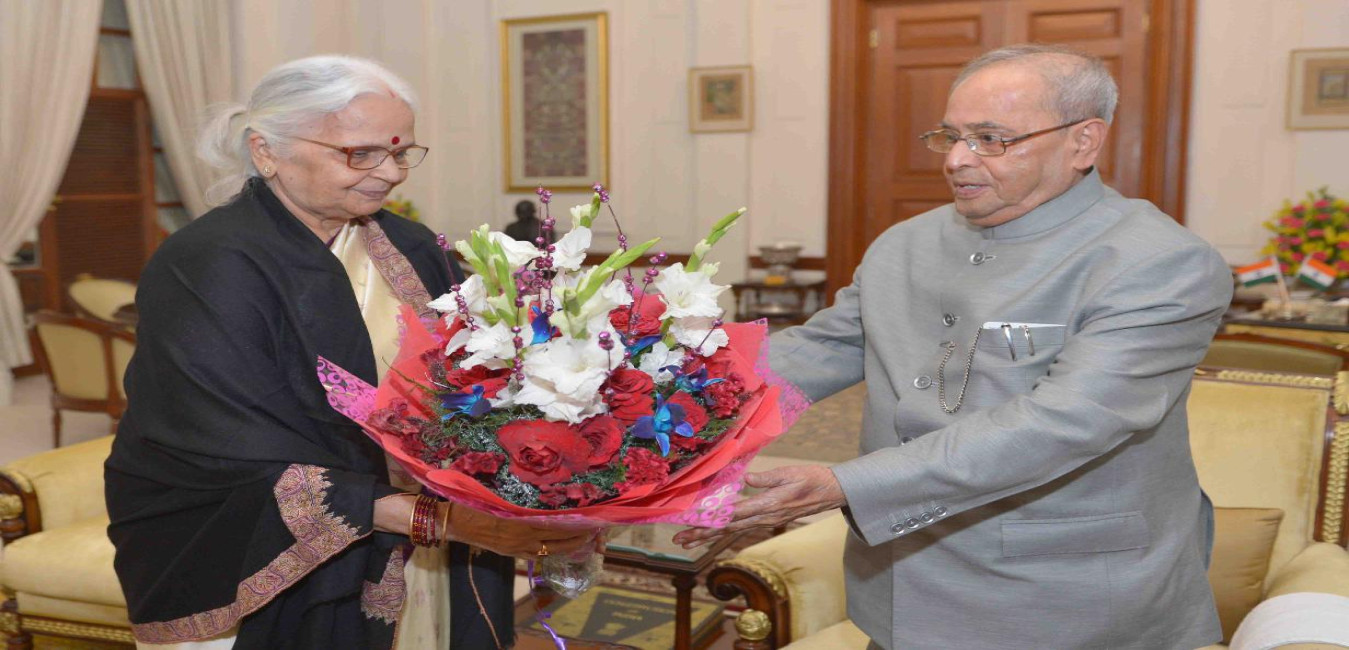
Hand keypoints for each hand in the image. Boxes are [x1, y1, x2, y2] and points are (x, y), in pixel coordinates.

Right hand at [447, 505, 596, 559]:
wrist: (453, 522)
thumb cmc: (473, 501)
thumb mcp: (499, 493)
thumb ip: (521, 494)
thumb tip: (546, 483)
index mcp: (519, 520)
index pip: (556, 523)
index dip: (576, 522)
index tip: (592, 516)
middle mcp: (522, 538)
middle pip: (559, 540)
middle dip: (580, 536)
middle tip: (597, 529)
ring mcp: (517, 548)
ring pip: (551, 551)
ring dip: (570, 545)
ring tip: (586, 538)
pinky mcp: (511, 554)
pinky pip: (538, 555)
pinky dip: (553, 551)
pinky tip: (563, 546)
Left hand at [672, 464, 844, 548]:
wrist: (830, 492)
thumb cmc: (811, 479)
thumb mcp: (789, 473)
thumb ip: (767, 478)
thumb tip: (746, 477)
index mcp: (769, 505)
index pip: (735, 514)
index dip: (712, 519)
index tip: (694, 523)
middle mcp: (764, 517)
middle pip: (727, 528)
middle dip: (702, 534)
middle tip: (679, 540)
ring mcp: (766, 521)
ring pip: (731, 530)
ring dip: (708, 536)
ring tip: (687, 541)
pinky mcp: (767, 520)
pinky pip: (740, 528)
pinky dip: (722, 531)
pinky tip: (711, 534)